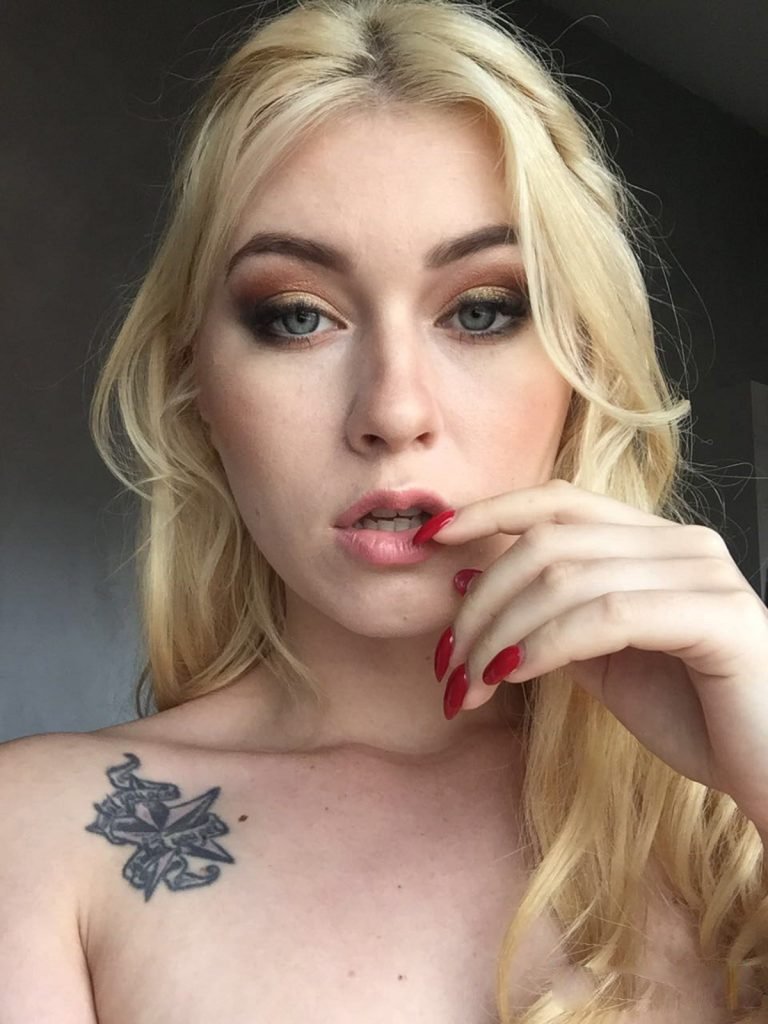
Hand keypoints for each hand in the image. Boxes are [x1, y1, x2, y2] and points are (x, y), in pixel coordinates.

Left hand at [421, 479, 767, 832]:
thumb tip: (467, 580)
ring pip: (567, 577)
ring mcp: (704, 573)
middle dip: (482, 601)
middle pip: (549, 542)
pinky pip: (606, 615)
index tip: (431, 538)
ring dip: (501, 632)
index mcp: (655, 541)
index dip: (489, 512)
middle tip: (447, 662)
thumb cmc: (691, 716)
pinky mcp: (716, 616)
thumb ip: (546, 616)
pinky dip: (546, 643)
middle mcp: (682, 542)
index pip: (559, 501)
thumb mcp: (603, 660)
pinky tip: (512, 674)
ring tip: (469, 682)